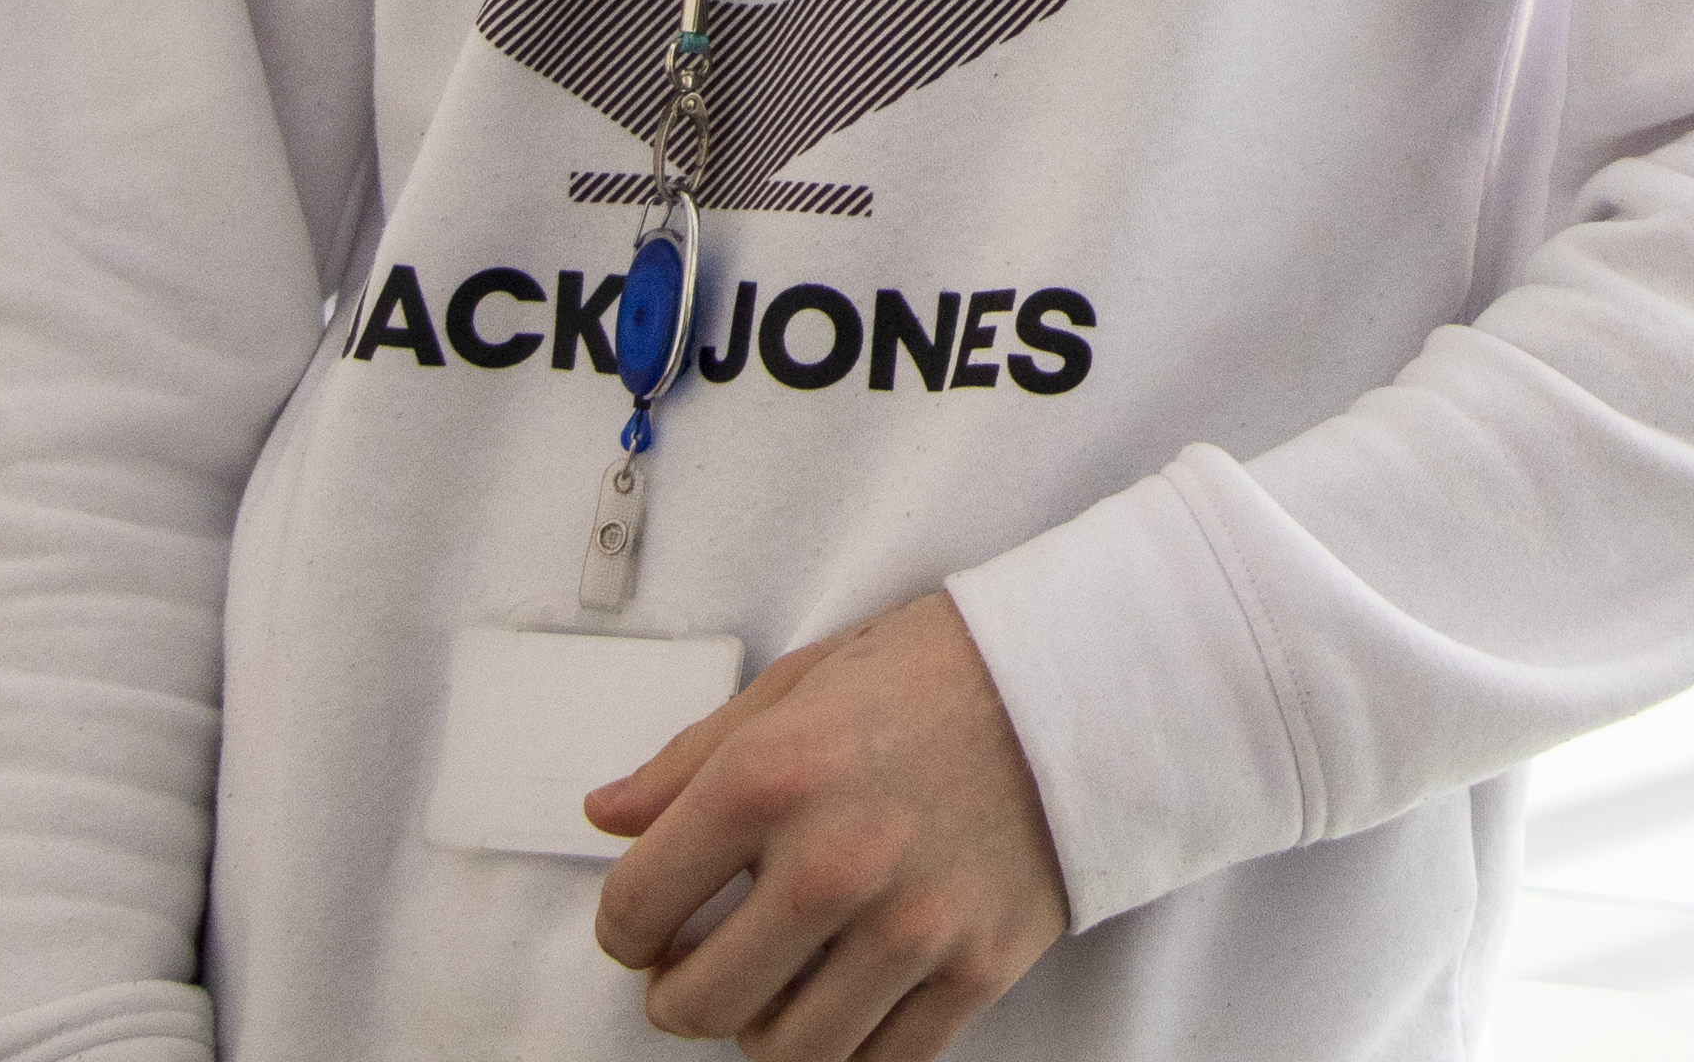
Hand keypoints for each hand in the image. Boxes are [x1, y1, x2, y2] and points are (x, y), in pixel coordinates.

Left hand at [588, 592, 1073, 1058]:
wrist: (1085, 681)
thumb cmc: (938, 671)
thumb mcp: (800, 683)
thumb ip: (691, 759)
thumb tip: (608, 818)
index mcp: (770, 777)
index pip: (636, 906)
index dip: (623, 929)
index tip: (643, 926)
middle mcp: (833, 861)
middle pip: (697, 1004)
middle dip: (676, 996)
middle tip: (693, 968)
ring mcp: (910, 925)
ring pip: (784, 1053)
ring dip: (759, 1030)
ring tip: (773, 983)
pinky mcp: (976, 968)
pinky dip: (846, 1047)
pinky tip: (843, 996)